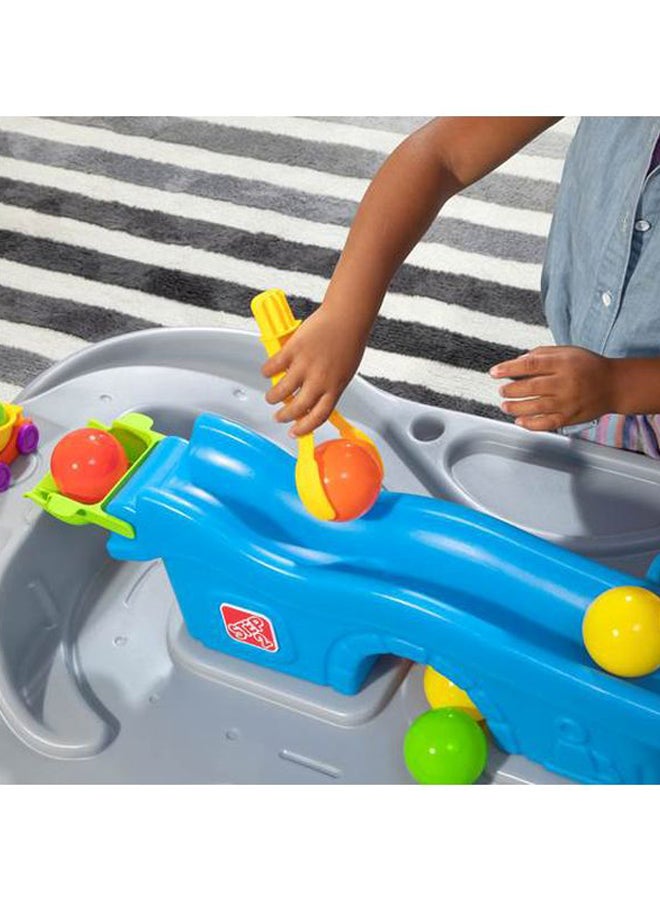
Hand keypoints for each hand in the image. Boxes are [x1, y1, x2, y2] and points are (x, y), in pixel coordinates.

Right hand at [261, 305, 366, 436]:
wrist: (347, 317)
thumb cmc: (349, 342)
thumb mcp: (344, 372)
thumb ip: (329, 387)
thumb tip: (311, 398)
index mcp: (335, 388)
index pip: (318, 417)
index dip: (304, 428)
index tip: (295, 432)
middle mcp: (319, 380)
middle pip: (296, 408)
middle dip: (284, 416)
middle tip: (278, 416)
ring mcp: (304, 366)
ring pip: (281, 391)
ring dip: (273, 397)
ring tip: (271, 397)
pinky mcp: (292, 350)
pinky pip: (273, 367)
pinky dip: (267, 371)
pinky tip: (267, 372)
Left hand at [490, 346, 616, 430]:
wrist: (614, 385)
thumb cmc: (588, 366)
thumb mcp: (567, 352)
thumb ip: (542, 354)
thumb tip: (518, 361)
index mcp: (564, 363)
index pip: (531, 364)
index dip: (509, 368)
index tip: (495, 372)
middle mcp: (565, 383)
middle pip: (531, 387)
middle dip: (511, 390)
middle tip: (502, 391)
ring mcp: (568, 402)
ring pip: (536, 406)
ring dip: (516, 407)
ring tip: (505, 405)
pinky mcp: (569, 417)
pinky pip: (546, 423)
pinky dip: (530, 424)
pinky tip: (519, 421)